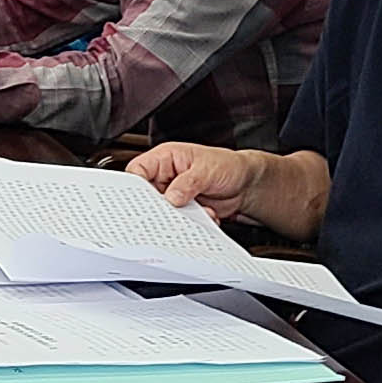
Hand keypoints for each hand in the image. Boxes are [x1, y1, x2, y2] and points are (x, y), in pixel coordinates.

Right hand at [126, 141, 264, 220]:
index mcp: (165, 159)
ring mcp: (174, 195)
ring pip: (163, 212)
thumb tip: (171, 197)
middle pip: (146, 195)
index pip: (138, 170)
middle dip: (157, 206)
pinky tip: (207, 214)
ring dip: (178, 217)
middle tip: (170, 212)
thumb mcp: (207, 169)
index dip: (133, 185)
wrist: (248, 184)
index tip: (140, 199)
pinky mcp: (184, 210)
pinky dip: (191, 223)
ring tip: (197, 211)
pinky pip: (179, 221)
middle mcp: (166, 177)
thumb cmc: (227, 165)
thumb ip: (188, 182)